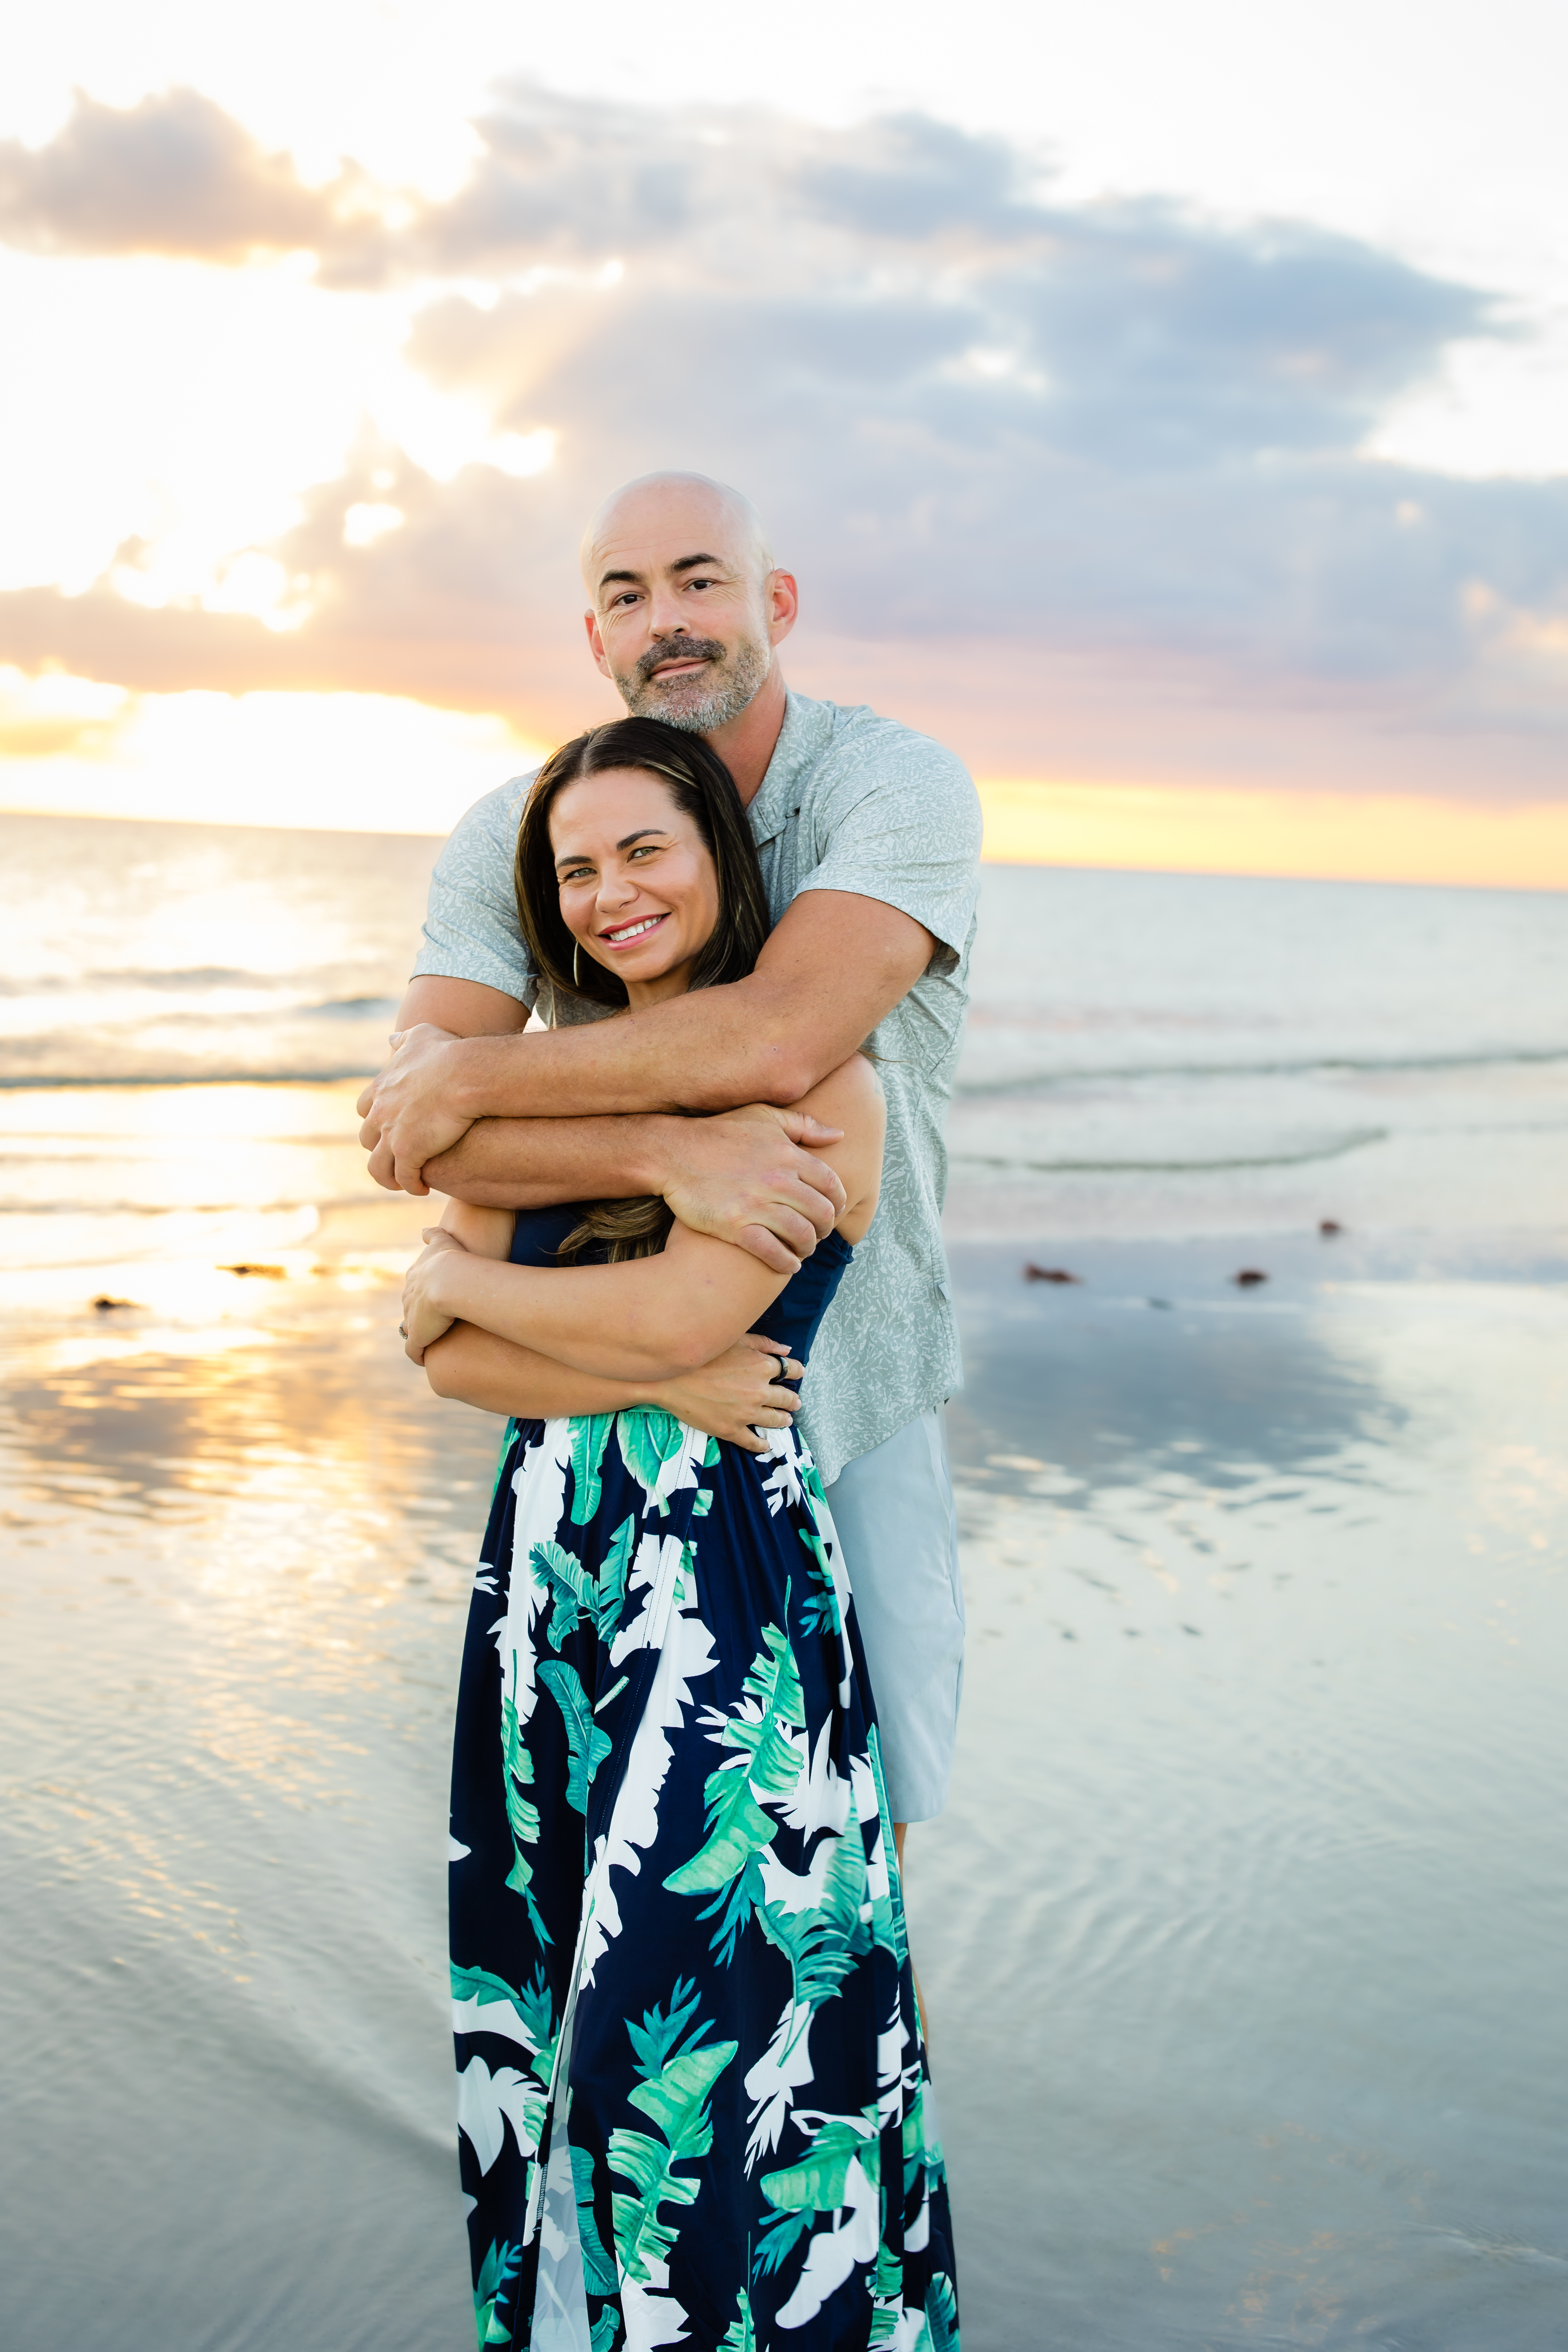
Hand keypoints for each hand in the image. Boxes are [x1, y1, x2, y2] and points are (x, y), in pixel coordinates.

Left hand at [358, 1025, 473, 1195]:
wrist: (465, 1073)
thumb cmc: (448, 1053)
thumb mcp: (421, 1036)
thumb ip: (404, 1039)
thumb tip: (391, 1039)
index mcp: (382, 1088)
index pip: (364, 1109)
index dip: (375, 1121)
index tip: (389, 1128)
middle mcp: (380, 1113)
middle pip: (367, 1139)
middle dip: (379, 1149)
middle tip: (398, 1156)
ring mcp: (391, 1134)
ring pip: (378, 1166)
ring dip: (389, 1177)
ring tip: (405, 1183)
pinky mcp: (408, 1152)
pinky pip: (404, 1177)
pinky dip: (410, 1185)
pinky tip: (422, 1188)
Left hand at [401, 1225, 468, 1362]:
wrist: (451, 1282)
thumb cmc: (452, 1260)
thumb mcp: (442, 1241)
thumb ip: (433, 1235)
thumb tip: (424, 1230)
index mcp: (414, 1279)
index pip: (413, 1290)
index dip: (422, 1297)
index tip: (432, 1302)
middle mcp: (408, 1299)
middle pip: (409, 1310)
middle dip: (417, 1317)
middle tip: (432, 1324)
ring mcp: (411, 1319)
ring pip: (409, 1330)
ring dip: (417, 1336)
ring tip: (429, 1343)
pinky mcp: (417, 1338)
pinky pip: (414, 1351)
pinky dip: (418, 1355)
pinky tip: (426, 1359)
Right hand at [655, 1334, 804, 1453]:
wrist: (670, 1378)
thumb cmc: (702, 1355)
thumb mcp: (735, 1340)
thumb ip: (764, 1344)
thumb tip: (787, 1351)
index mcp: (761, 1366)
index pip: (791, 1369)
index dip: (797, 1371)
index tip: (798, 1374)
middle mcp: (759, 1391)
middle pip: (786, 1398)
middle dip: (792, 1401)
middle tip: (795, 1403)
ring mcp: (746, 1413)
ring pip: (774, 1420)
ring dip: (782, 1421)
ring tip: (785, 1421)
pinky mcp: (731, 1430)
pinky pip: (753, 1442)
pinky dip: (762, 1444)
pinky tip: (765, 1444)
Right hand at [656, 1105, 847, 1275]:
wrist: (673, 1153)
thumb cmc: (720, 1133)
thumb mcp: (764, 1117)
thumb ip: (805, 1125)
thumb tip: (840, 1136)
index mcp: (788, 1154)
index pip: (831, 1185)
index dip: (838, 1202)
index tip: (834, 1211)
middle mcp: (777, 1180)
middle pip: (821, 1213)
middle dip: (825, 1228)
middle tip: (818, 1234)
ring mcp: (756, 1205)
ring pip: (802, 1235)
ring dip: (808, 1248)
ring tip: (802, 1250)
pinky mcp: (735, 1227)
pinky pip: (773, 1252)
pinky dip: (786, 1263)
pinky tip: (787, 1264)